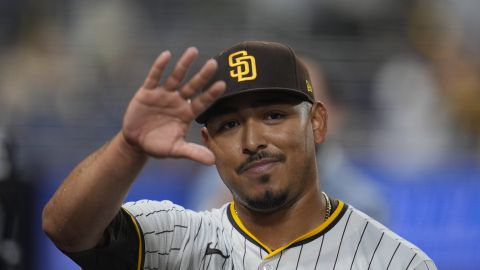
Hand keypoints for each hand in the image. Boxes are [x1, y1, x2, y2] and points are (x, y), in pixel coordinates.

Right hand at [122, 47, 225, 163]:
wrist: (136, 142)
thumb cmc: (159, 145)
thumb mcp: (176, 149)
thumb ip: (193, 152)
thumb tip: (212, 161)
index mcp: (187, 113)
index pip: (202, 101)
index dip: (211, 94)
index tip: (222, 84)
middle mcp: (178, 101)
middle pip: (192, 85)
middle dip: (202, 75)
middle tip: (214, 63)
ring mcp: (163, 95)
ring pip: (176, 77)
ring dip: (184, 65)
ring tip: (193, 51)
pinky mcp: (148, 92)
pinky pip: (154, 77)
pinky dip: (160, 67)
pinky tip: (166, 55)